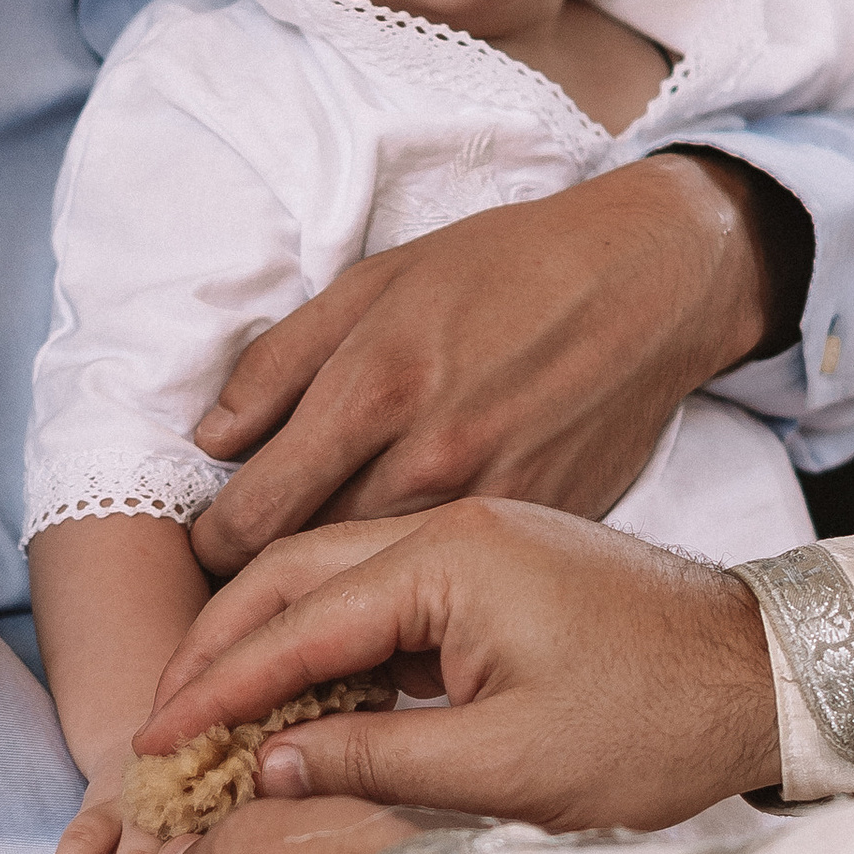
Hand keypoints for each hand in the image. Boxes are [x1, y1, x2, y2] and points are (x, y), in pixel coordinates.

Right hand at [143, 497, 782, 831]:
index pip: (294, 623)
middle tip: (163, 722)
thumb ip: (374, 759)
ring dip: (269, 643)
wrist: (769, 677)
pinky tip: (306, 701)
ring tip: (216, 717)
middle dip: (218, 650)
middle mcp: (451, 527)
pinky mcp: (498, 565)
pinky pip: (384, 594)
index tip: (154, 740)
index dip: (215, 690)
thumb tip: (265, 768)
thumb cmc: (655, 724)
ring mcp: (476, 539)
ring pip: (333, 580)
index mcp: (448, 559)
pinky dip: (330, 643)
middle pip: (292, 576)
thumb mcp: (508, 766)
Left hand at [188, 154, 788, 573]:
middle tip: (250, 572)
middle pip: (308, 558)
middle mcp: (430, 458)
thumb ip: (280, 364)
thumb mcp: (375, 283)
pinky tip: (413, 568)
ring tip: (323, 573)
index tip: (206, 544)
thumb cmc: (504, 269)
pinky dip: (426, 583)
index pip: (253, 513)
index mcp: (374, 389)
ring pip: (382, 579)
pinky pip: (460, 581)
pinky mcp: (542, 527)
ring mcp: (493, 502)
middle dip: (266, 573)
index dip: (211, 542)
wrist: (647, 280)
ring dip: (343, 584)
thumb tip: (213, 440)